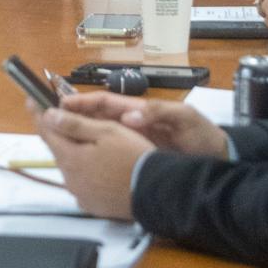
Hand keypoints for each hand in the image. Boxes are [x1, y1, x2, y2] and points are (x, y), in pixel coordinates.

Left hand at [30, 102, 153, 220]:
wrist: (156, 192)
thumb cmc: (132, 156)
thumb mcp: (106, 131)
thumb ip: (75, 124)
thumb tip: (48, 116)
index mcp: (71, 157)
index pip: (47, 132)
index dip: (38, 114)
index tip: (31, 100)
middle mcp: (70, 179)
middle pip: (58, 150)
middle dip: (60, 134)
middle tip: (66, 118)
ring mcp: (80, 194)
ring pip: (70, 167)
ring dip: (74, 154)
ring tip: (90, 144)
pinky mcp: (91, 205)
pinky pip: (81, 183)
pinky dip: (84, 172)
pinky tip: (99, 167)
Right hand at [58, 91, 229, 156]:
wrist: (221, 160)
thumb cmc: (203, 135)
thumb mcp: (185, 118)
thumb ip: (160, 112)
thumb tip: (131, 114)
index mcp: (141, 110)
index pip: (106, 102)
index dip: (83, 101)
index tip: (60, 103)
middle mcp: (133, 124)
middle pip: (97, 119)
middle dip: (72, 117)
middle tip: (47, 121)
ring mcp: (135, 142)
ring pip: (100, 138)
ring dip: (79, 137)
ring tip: (56, 143)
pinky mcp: (138, 159)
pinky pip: (110, 156)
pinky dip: (93, 157)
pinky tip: (81, 166)